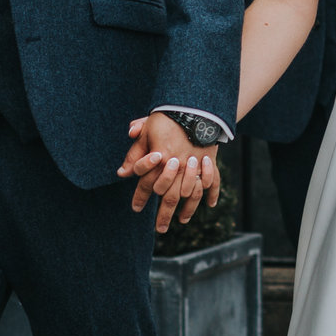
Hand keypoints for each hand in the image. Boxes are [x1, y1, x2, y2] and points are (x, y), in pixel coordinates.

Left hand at [117, 113, 221, 234]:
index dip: (140, 197)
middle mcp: (178, 166)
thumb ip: (135, 153)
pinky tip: (210, 204)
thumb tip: (121, 173)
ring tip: (182, 221)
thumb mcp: (147, 130)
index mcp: (160, 159)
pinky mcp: (210, 162)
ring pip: (192, 194)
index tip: (135, 209)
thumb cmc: (168, 117)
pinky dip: (213, 193)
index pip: (147, 184)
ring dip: (187, 210)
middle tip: (159, 229)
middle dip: (164, 215)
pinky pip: (213, 181)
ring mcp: (196, 166)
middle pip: (170, 197)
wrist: (196, 107)